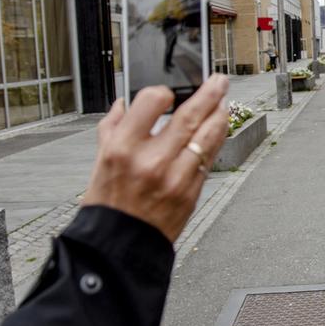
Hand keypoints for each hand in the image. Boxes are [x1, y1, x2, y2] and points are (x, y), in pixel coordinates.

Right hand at [82, 75, 229, 241]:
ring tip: (224, 100)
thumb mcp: (100, 161)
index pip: (152, 101)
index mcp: (123, 148)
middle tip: (218, 81)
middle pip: (190, 115)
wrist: (120, 244)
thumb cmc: (109, 203)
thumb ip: (113, 127)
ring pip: (208, 136)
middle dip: (210, 93)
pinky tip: (218, 128)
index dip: (165, 91)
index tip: (169, 91)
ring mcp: (176, 177)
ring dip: (221, 114)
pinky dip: (216, 139)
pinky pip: (210, 157)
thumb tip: (124, 103)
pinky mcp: (192, 192)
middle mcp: (152, 161)